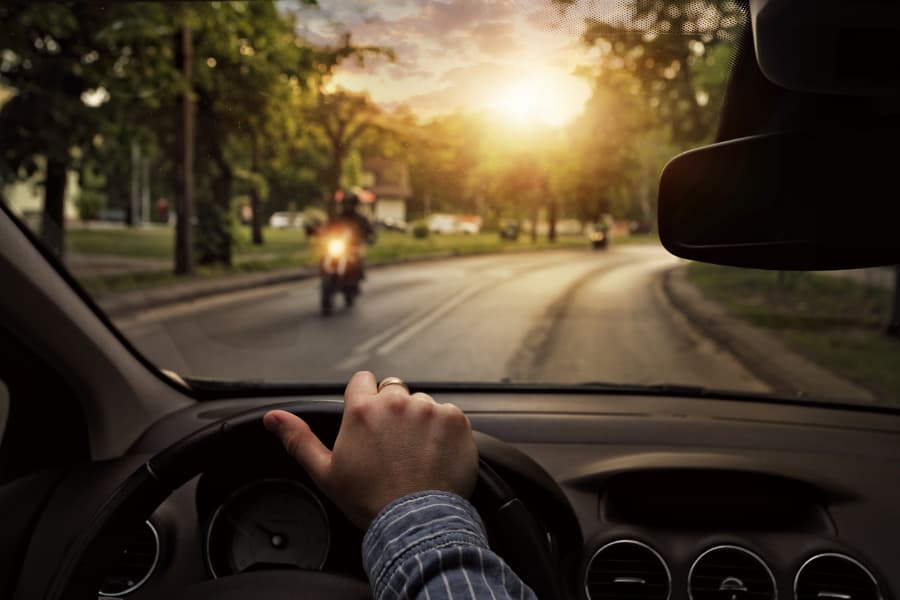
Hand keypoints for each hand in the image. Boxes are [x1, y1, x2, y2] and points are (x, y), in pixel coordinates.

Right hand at [263, 371, 478, 528]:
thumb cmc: (370, 502)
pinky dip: (444, 432)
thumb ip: (298, 438)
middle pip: (394, 389)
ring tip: (415, 454)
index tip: (369, 421)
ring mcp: (428, 409)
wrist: (416, 524)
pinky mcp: (455, 420)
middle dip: (393, 410)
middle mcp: (395, 403)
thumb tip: (273, 417)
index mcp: (361, 410)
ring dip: (420, 421)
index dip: (365, 399)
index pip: (363, 380)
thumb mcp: (325, 472)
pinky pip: (448, 415)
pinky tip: (435, 456)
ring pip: (422, 403)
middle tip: (393, 444)